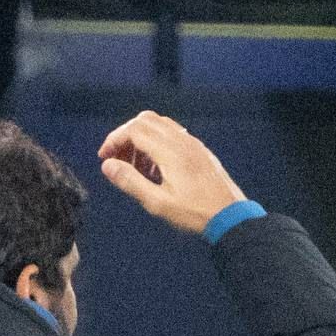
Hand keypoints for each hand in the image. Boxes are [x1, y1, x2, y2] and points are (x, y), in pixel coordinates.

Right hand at [97, 110, 244, 236]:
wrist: (231, 215)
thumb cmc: (195, 213)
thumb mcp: (158, 203)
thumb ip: (131, 182)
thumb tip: (107, 165)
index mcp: (170, 151)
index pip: (134, 129)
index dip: (114, 139)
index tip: (104, 157)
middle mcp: (181, 140)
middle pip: (145, 120)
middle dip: (126, 136)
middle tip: (117, 159)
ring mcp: (192, 142)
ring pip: (159, 124)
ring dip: (141, 138)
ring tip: (135, 167)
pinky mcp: (199, 149)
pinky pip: (172, 133)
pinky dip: (156, 142)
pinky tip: (155, 167)